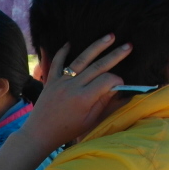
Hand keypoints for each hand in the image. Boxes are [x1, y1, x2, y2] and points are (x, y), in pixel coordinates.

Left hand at [21, 36, 132, 152]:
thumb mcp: (90, 121)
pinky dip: (62, 52)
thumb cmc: (67, 130)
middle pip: (98, 66)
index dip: (117, 80)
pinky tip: (70, 43)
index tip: (121, 84)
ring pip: (81, 59)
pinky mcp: (50, 81)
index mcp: (84, 98)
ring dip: (96, 46)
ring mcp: (60, 82)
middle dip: (115, 55)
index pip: (107, 80)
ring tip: (110, 36)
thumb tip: (117, 88)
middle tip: (128, 45)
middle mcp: (72, 87)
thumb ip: (103, 103)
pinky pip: (57, 63)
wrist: (39, 133)